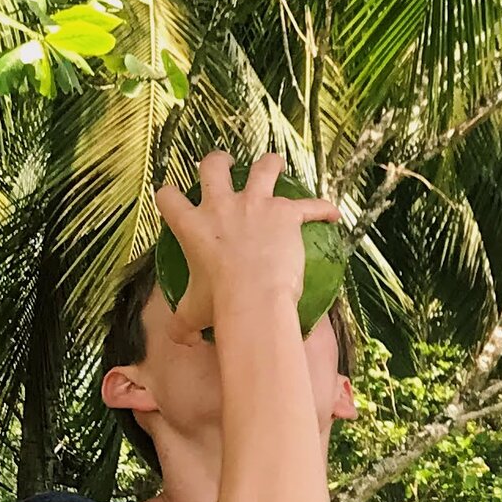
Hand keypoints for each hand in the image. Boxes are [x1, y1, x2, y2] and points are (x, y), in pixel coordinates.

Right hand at [155, 151, 337, 336]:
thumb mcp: (191, 315)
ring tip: (275, 164)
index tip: (174, 198)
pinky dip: (323, 208)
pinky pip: (310, 205)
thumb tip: (184, 341)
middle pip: (213, 166)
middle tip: (224, 163)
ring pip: (263, 168)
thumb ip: (183, 325)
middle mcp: (221, 206)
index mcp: (192, 226)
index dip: (169, 195)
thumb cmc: (219, 304)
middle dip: (218, 160)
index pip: (168, 198)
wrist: (254, 298)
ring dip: (270, 164)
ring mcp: (255, 204)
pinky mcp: (286, 213)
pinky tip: (333, 214)